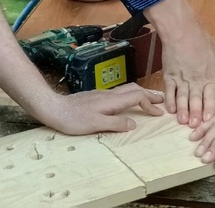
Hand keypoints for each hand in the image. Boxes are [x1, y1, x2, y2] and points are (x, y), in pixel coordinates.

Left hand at [38, 83, 165, 133]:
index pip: (136, 96)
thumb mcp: (95, 124)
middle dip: (148, 94)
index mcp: (111, 100)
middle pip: (133, 89)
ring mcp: (101, 95)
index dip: (149, 103)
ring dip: (139, 95)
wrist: (53, 108)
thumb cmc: (73, 119)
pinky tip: (125, 104)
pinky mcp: (95, 98)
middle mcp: (108, 95)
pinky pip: (117, 95)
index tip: (159, 112)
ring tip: (147, 100)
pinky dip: (128, 97)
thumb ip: (115, 124)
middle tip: (161, 100)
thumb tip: (133, 124)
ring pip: (125, 90)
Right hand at [146, 0, 214, 126]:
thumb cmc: (202, 42)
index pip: (210, 94)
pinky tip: (170, 110)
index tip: (210, 118)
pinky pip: (169, 90)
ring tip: (183, 121)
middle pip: (195, 98)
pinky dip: (170, 100)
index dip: (210, 107)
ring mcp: (181, 78)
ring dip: (183, 109)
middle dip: (195, 113)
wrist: (181, 30)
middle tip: (195, 125)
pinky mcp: (170, 75)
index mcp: (209, 76)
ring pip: (182, 96)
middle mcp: (195, 79)